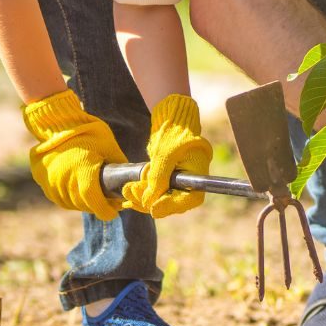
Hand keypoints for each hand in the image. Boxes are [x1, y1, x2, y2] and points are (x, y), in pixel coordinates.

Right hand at [22, 88, 126, 220]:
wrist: (58, 122)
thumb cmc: (88, 131)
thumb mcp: (109, 146)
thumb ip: (117, 165)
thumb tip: (126, 181)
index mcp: (84, 172)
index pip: (95, 202)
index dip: (105, 211)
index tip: (113, 212)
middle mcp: (66, 181)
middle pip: (83, 204)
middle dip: (96, 206)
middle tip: (107, 204)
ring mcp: (52, 182)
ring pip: (70, 203)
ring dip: (82, 203)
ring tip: (92, 197)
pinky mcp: (44, 182)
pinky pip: (58, 197)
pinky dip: (69, 198)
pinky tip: (77, 193)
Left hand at [122, 94, 212, 217]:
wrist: (172, 117)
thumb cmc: (174, 133)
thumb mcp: (165, 155)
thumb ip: (158, 180)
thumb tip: (148, 203)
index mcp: (198, 174)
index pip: (190, 199)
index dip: (172, 206)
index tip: (153, 208)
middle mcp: (190, 181)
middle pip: (173, 201)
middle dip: (151, 201)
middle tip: (133, 194)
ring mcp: (178, 180)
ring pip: (161, 198)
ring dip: (143, 197)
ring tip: (128, 190)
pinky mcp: (167, 177)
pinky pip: (156, 191)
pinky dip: (143, 191)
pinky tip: (130, 190)